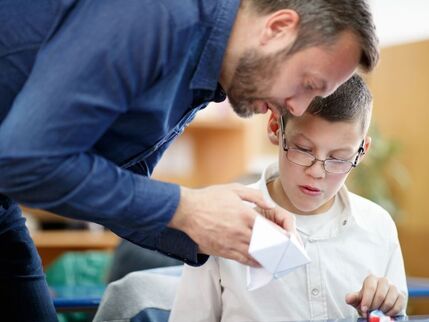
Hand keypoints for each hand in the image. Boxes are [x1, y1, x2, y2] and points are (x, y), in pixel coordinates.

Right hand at [168, 183, 296, 265]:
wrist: (187, 210)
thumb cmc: (209, 198)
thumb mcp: (234, 189)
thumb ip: (255, 196)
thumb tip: (270, 203)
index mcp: (245, 215)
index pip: (269, 228)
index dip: (280, 234)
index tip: (286, 237)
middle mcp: (240, 231)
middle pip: (264, 243)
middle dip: (276, 247)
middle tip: (284, 249)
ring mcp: (231, 242)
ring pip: (254, 254)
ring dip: (266, 257)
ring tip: (274, 257)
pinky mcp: (222, 250)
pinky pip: (241, 259)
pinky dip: (252, 261)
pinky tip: (258, 261)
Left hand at [345, 274, 405, 316]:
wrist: (377, 305)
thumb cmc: (366, 300)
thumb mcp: (358, 299)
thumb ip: (352, 298)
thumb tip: (348, 299)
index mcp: (371, 279)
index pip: (370, 288)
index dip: (367, 300)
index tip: (364, 309)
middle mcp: (384, 280)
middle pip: (380, 295)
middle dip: (374, 306)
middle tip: (371, 312)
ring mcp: (394, 287)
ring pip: (389, 301)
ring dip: (382, 310)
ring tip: (378, 312)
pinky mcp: (401, 295)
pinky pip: (397, 306)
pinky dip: (391, 312)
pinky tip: (386, 313)